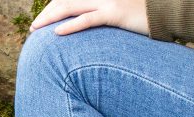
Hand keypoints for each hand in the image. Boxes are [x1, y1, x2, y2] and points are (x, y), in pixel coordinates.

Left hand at [30, 0, 149, 35]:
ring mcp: (107, 1)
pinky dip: (71, 26)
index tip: (40, 21)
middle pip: (65, 0)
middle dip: (46, 13)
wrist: (163, 13)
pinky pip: (88, 19)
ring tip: (35, 29)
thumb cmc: (136, 17)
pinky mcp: (115, 13)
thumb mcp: (111, 13)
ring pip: (71, 6)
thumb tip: (76, 26)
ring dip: (50, 18)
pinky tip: (57, 33)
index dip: (52, 7)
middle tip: (33, 28)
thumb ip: (94, 15)